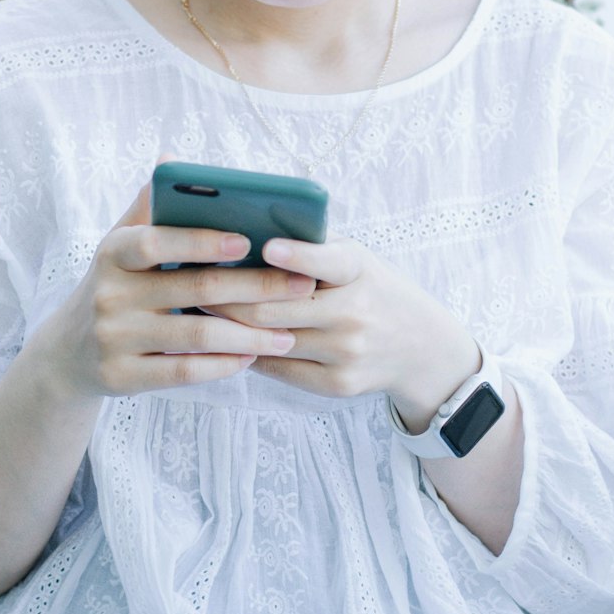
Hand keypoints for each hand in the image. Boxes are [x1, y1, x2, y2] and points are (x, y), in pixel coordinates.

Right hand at [35, 180, 310, 400]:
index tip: (248, 241)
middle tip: (301, 286)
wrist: (69, 352)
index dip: (200, 241)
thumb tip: (172, 158)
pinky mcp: (122, 377)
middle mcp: (110, 294)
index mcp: (113, 252)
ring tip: (289, 333)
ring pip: (196, 336)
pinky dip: (222, 365)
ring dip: (250, 335)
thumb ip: (149, 206)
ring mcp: (114, 338)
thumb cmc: (115, 284)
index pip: (156, 241)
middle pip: (193, 290)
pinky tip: (252, 357)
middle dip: (255, 287)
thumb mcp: (120, 244)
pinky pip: (183, 372)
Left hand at [220, 233, 480, 428]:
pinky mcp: (337, 383)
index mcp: (360, 271)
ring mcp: (346, 351)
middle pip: (278, 307)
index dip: (297, 255)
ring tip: (196, 309)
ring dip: (229, 325)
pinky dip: (249, 353)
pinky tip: (225, 341)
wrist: (421, 348)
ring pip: (270, 339)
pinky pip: (279, 368)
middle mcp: (355, 312)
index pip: (328, 261)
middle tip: (191, 282)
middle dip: (229, 295)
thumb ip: (313, 248)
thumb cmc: (372, 289)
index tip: (266, 246)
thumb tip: (248, 230)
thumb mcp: (356, 259)